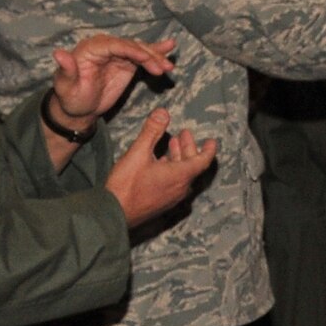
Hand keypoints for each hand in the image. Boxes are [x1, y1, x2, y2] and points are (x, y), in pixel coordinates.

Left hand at [49, 35, 175, 127]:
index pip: (115, 45)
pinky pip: (142, 56)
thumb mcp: (66, 86)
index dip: (132, 50)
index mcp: (90, 49)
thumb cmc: (70, 97)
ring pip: (139, 50)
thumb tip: (59, 54)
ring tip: (169, 66)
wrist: (79, 108)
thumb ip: (66, 69)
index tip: (147, 60)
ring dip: (156, 56)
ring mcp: (116, 54)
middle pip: (130, 46)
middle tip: (163, 68)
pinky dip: (155, 54)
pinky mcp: (125, 63)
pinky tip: (169, 48)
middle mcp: (104, 47)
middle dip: (149, 55)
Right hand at [104, 109, 217, 227]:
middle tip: (184, 133)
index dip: (208, 150)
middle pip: (192, 165)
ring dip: (179, 157)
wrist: (113, 213)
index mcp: (180, 176)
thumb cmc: (126, 184)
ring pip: (182, 173)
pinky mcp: (163, 202)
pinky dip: (173, 168)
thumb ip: (152, 131)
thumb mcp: (138, 153)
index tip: (212, 141)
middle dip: (189, 148)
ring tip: (173, 142)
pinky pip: (175, 182)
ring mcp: (172, 197)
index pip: (203, 161)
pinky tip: (161, 162)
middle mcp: (181, 188)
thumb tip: (163, 112)